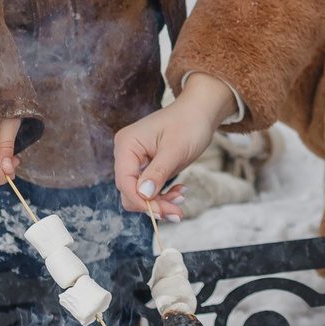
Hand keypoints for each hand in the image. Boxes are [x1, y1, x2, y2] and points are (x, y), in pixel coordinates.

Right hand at [114, 74, 235, 216]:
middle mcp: (127, 153)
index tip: (160, 213)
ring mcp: (136, 161)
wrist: (200, 112)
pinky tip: (180, 191)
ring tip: (181, 198)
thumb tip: (143, 195)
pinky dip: (163, 194)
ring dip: (160, 201)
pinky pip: (149, 189)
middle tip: (177, 212)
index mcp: (127, 144)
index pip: (124, 181)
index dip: (140, 200)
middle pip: (130, 190)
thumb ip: (158, 173)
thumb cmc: (189, 124)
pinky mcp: (147, 167)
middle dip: (153, 204)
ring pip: (140, 193)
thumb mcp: (175, 150)